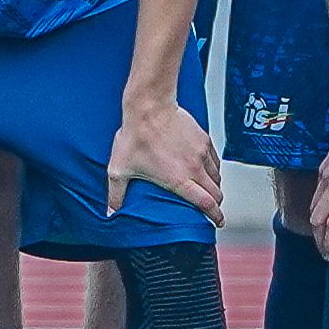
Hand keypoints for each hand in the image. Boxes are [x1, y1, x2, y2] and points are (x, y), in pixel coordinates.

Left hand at [107, 91, 224, 221]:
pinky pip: (214, 160)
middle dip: (217, 204)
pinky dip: (213, 169)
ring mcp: (201, 153)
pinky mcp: (203, 139)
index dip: (215, 215)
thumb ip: (116, 195)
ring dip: (215, 186)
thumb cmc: (136, 135)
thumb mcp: (120, 169)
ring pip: (217, 176)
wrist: (150, 106)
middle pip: (216, 192)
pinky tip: (206, 169)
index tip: (217, 221)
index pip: (206, 203)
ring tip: (209, 190)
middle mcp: (194, 168)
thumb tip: (110, 212)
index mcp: (178, 180)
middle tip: (213, 209)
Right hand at [311, 107, 328, 245]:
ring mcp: (327, 176)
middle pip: (318, 220)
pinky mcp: (324, 167)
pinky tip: (324, 212)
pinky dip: (316, 207)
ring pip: (313, 207)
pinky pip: (316, 193)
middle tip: (326, 251)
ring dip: (316, 225)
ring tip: (322, 236)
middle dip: (320, 239)